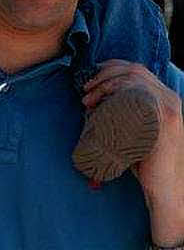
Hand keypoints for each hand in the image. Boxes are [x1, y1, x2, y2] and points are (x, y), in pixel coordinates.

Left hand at [83, 60, 183, 240]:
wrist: (164, 188)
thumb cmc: (145, 161)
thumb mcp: (138, 130)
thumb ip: (126, 114)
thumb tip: (95, 103)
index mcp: (165, 97)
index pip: (137, 68)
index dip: (112, 67)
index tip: (92, 77)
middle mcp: (170, 98)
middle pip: (134, 69)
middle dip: (104, 74)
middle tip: (86, 89)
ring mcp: (169, 107)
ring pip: (133, 79)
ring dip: (105, 82)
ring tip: (89, 98)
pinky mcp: (165, 119)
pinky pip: (140, 92)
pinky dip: (118, 89)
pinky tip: (103, 97)